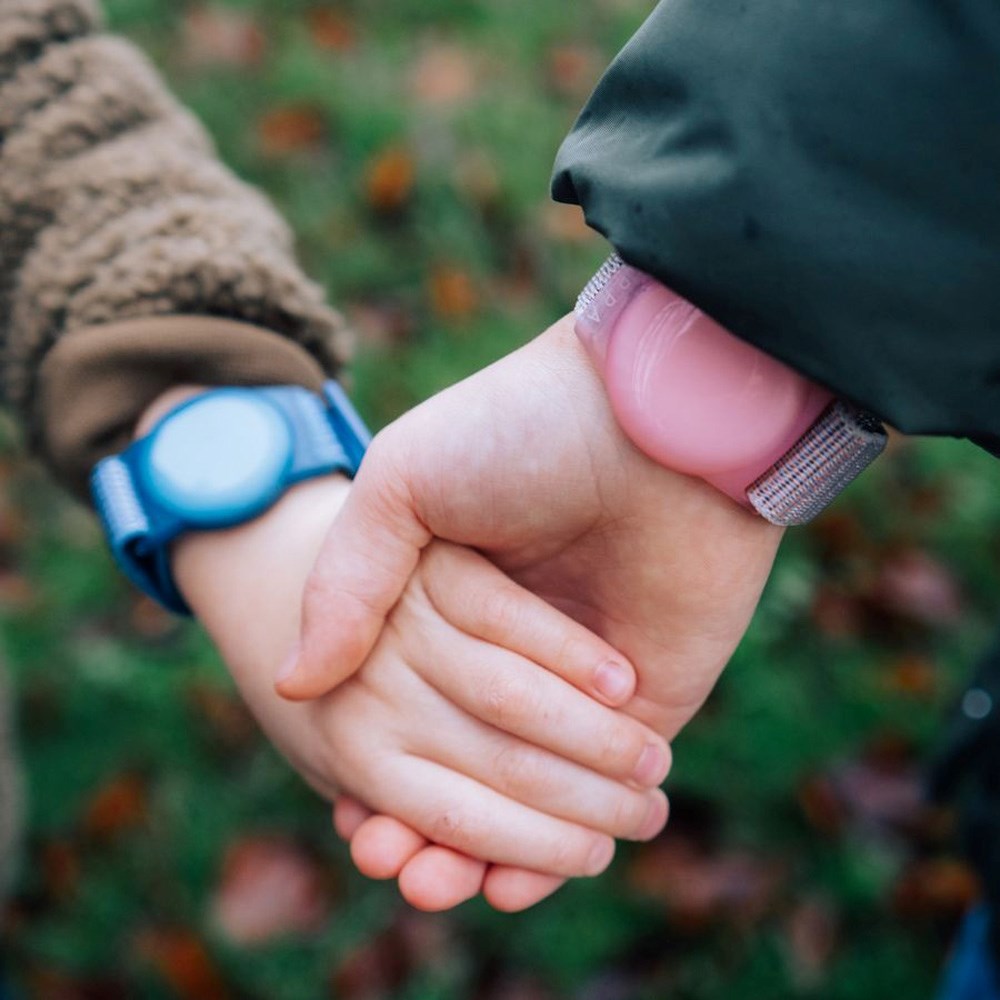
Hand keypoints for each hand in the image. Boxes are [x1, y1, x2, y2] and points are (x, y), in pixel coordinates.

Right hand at [282, 314, 783, 908]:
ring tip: (437, 884)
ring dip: (486, 848)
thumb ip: (348, 580)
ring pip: (532, 790)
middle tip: (393, 866)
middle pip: (465, 759)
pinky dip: (559, 843)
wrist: (656, 416)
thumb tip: (295, 684)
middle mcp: (517, 646)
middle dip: (426, 823)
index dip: (373, 772)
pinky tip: (510, 881)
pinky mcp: (652, 701)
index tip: (351, 822)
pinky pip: (602, 790)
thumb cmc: (520, 431)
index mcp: (453, 601)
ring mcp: (583, 681)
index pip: (403, 708)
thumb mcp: (404, 482)